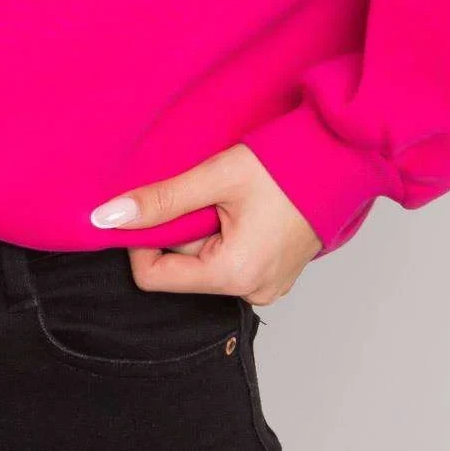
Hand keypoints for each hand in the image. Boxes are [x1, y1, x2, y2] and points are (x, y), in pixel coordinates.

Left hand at [88, 143, 322, 305]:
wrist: (343, 158)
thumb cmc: (288, 165)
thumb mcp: (215, 176)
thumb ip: (160, 200)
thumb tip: (106, 218)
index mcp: (235, 276)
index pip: (153, 278)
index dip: (143, 240)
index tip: (156, 205)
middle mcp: (252, 292)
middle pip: (181, 268)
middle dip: (182, 229)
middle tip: (206, 193)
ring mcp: (266, 287)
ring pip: (204, 262)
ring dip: (204, 229)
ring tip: (231, 198)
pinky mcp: (273, 275)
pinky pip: (228, 260)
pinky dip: (224, 235)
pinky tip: (244, 209)